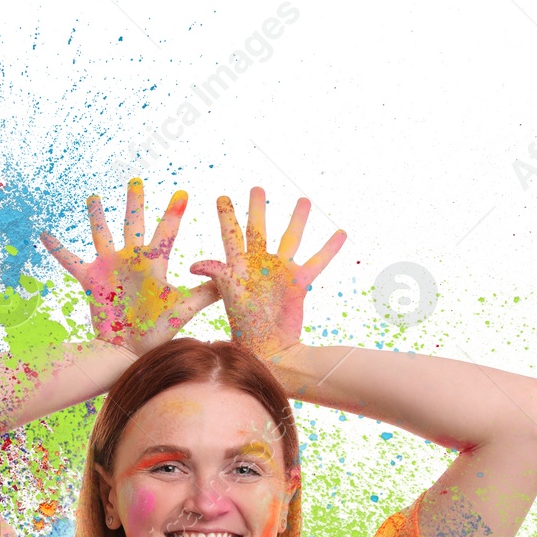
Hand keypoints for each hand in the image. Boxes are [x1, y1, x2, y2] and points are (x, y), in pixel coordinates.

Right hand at [40, 178, 219, 355]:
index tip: (182, 192)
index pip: (166, 232)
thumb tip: (229, 277)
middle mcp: (131, 260)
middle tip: (135, 179)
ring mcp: (109, 268)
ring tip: (93, 197)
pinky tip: (44, 234)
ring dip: (97, 216)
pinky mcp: (90, 280)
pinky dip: (57, 249)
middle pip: (133, 223)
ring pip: (102, 234)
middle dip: (134, 202)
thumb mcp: (182, 309)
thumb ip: (205, 292)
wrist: (128, 352)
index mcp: (153, 264)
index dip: (173, 212)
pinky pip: (70, 261)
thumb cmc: (157, 333)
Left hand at [188, 187, 345, 359]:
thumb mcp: (228, 296)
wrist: (268, 349)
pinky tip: (341, 232)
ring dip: (298, 219)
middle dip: (257, 208)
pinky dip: (329, 248)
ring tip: (304, 200)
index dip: (226, 215)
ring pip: (290, 238)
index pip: (231, 234)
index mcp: (239, 266)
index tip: (222, 196)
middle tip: (257, 188)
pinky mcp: (299, 283)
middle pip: (259, 229)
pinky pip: (317, 261)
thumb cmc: (244, 328)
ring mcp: (280, 272)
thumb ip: (217, 275)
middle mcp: (260, 264)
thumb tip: (195, 265)